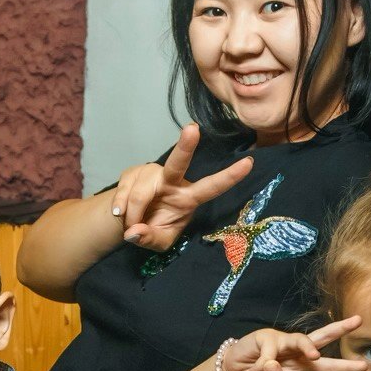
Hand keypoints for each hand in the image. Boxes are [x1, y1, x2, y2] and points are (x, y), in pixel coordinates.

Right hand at [113, 124, 253, 250]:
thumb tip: (134, 232)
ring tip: (131, 225)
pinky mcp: (132, 173)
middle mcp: (172, 181)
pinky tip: (121, 214)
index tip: (250, 163)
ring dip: (133, 213)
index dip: (230, 176)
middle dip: (185, 146)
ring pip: (141, 193)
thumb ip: (149, 239)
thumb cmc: (152, 230)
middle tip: (192, 129)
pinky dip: (120, 208)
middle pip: (178, 163)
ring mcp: (151, 174)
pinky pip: (123, 193)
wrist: (128, 221)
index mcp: (188, 198)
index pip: (211, 187)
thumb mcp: (158, 242)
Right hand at [219, 318, 364, 370]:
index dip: (345, 366)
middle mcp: (296, 351)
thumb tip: (274, 367)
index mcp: (303, 366)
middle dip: (340, 329)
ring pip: (300, 339)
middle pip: (321, 337)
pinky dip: (261, 368)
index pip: (327, 365)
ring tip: (315, 356)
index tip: (364, 365)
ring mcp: (281, 342)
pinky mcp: (265, 337)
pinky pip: (269, 355)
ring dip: (309, 346)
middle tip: (358, 321)